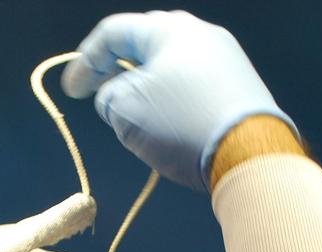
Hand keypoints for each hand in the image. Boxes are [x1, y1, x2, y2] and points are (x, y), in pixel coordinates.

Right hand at [61, 11, 295, 192]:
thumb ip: (109, 96)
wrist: (249, 152)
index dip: (85, 61)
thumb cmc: (181, 124)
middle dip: (118, 73)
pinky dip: (175, 103)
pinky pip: (195, 88)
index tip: (72, 92)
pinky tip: (174, 128)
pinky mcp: (241, 87)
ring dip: (147, 91)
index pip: (114, 32)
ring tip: (139, 121)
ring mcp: (226, 59)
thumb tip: (119, 95)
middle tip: (104, 99)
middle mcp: (202, 34)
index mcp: (170, 29)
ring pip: (171, 70)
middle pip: (145, 48)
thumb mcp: (125, 110)